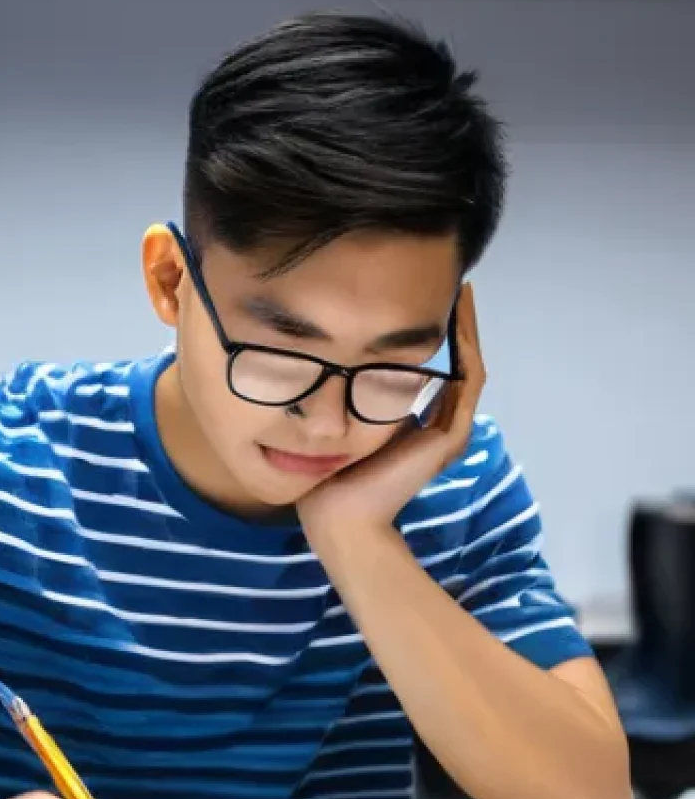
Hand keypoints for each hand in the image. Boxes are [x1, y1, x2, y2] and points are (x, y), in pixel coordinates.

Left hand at [298, 283, 484, 543]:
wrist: (339, 517)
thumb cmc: (330, 478)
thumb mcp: (342, 423)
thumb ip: (351, 398)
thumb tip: (333, 359)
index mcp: (417, 424)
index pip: (436, 368)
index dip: (436, 332)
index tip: (424, 295)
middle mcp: (438, 425)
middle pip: (458, 363)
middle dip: (456, 323)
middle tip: (452, 281)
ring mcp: (448, 431)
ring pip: (469, 366)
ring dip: (466, 327)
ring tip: (461, 289)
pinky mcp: (448, 437)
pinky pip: (467, 380)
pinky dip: (465, 346)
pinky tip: (457, 315)